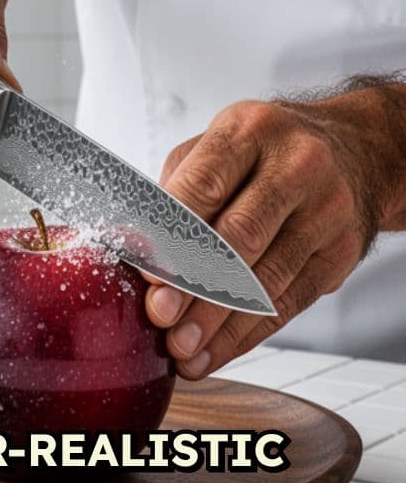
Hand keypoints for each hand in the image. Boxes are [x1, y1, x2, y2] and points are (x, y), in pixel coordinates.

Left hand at [141, 95, 384, 379]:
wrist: (353, 152)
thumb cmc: (264, 154)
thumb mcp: (218, 147)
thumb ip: (176, 192)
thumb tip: (130, 246)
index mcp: (251, 129)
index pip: (205, 185)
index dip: (173, 234)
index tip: (147, 273)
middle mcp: (297, 165)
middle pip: (239, 236)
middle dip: (195, 284)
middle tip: (161, 317)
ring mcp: (327, 209)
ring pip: (266, 279)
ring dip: (218, 323)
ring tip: (182, 349)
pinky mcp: (343, 252)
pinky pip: (289, 303)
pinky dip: (246, 336)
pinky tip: (213, 352)